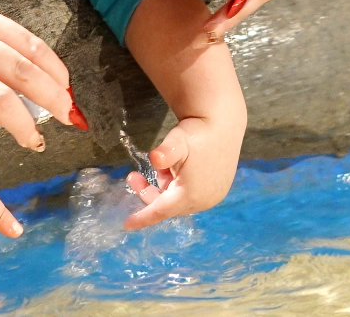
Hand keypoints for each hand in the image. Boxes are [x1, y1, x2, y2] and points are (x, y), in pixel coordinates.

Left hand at [122, 114, 242, 229]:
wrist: (223, 124)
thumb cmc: (198, 132)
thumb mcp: (177, 140)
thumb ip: (165, 152)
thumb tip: (155, 158)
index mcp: (192, 194)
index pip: (161, 211)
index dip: (143, 218)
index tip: (126, 225)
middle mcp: (203, 200)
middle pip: (167, 205)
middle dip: (148, 193)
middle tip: (132, 176)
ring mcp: (211, 197)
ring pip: (177, 200)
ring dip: (163, 187)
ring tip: (162, 165)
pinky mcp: (216, 191)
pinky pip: (188, 195)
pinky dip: (176, 186)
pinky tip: (175, 168)